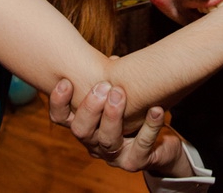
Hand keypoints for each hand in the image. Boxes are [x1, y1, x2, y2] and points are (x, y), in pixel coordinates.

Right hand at [50, 79, 192, 176]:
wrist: (163, 145)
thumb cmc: (137, 115)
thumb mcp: (122, 97)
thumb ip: (113, 82)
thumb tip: (112, 61)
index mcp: (86, 126)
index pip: (61, 118)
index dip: (59, 102)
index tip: (66, 81)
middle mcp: (94, 143)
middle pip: (81, 130)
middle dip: (90, 107)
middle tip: (103, 86)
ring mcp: (114, 156)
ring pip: (107, 139)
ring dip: (113, 115)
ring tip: (121, 93)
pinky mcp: (136, 162)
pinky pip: (142, 144)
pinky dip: (150, 125)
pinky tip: (156, 109)